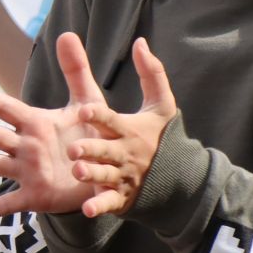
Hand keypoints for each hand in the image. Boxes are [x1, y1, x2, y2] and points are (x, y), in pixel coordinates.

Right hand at [0, 32, 108, 219]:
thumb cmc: (94, 135)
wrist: (108, 172)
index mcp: (36, 123)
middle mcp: (26, 146)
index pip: (5, 108)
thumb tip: (65, 33)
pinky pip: (9, 204)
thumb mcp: (89, 100)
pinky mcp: (35, 197)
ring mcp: (27, 172)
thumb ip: (76, 69)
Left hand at [65, 38, 178, 216]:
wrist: (178, 178)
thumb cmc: (163, 137)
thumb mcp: (162, 105)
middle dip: (91, 149)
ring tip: (77, 171)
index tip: (85, 110)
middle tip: (73, 148)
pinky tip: (87, 210)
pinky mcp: (121, 198)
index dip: (99, 116)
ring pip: (105, 176)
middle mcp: (124, 153)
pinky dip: (100, 207)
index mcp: (128, 130)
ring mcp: (123, 177)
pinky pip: (110, 203)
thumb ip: (152, 73)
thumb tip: (141, 42)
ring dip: (91, 175)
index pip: (112, 120)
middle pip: (105, 151)